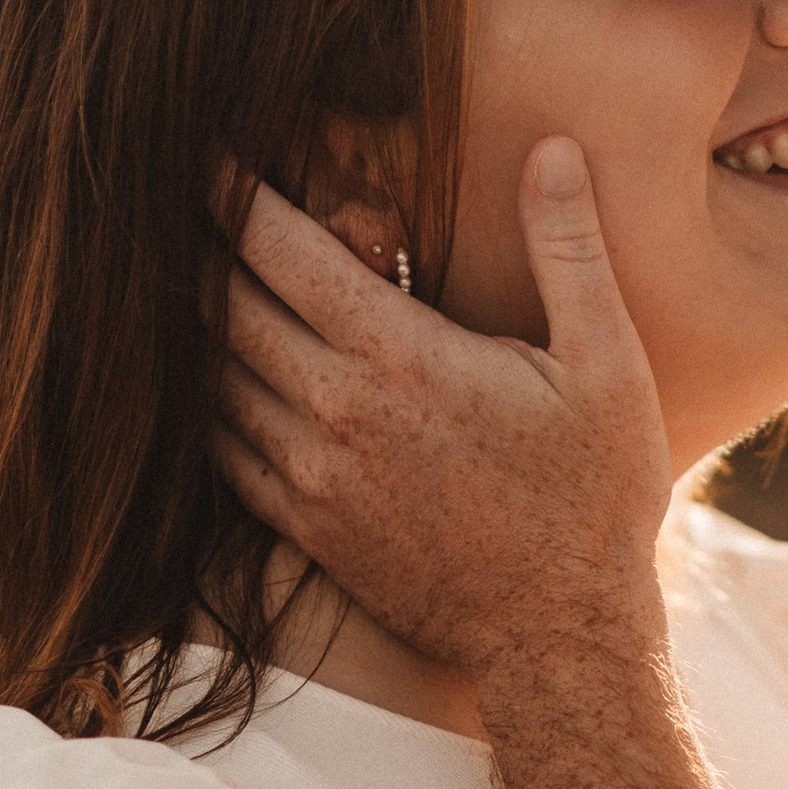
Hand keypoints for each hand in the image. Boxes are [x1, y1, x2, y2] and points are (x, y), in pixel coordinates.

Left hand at [217, 139, 675, 681]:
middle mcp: (334, 411)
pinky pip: (222, 450)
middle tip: (179, 202)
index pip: (278, 249)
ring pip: (211, 377)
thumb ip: (570, 249)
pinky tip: (209, 377)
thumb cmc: (594, 501)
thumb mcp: (608, 365)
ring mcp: (310, 476)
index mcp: (398, 355)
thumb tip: (553, 147)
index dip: (232, 190)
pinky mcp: (306, 529)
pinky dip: (205, 403)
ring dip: (192, 324)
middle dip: (198, 245)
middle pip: (223, 304)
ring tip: (183, 276)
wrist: (561, 641)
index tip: (209, 150)